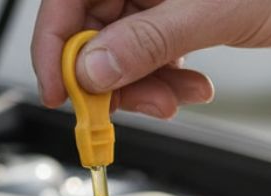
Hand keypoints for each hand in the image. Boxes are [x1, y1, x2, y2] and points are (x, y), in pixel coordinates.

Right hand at [31, 0, 270, 116]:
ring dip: (141, 86)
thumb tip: (93, 69)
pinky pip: (151, 54)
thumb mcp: (215, 12)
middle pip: (91, 31)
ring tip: (176, 99)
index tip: (62, 94)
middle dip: (108, 78)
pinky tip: (192, 86)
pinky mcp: (182, 16)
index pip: (66, 1)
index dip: (56, 49)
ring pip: (121, 50)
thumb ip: (148, 40)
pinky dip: (164, 79)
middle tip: (133, 108)